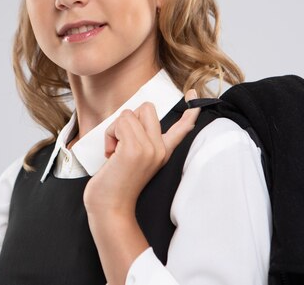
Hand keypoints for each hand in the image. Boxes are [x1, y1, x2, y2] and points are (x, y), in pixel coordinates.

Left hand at [83, 89, 199, 216]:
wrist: (109, 208)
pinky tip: (110, 154)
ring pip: (129, 114)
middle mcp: (160, 149)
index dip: (189, 111)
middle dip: (128, 120)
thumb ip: (138, 139)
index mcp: (163, 151)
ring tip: (114, 152)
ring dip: (114, 130)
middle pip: (146, 108)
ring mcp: (149, 149)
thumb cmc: (115, 184)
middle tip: (121, 143)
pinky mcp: (134, 149)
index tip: (194, 94)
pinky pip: (120, 123)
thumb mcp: (132, 159)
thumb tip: (131, 118)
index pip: (182, 127)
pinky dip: (109, 135)